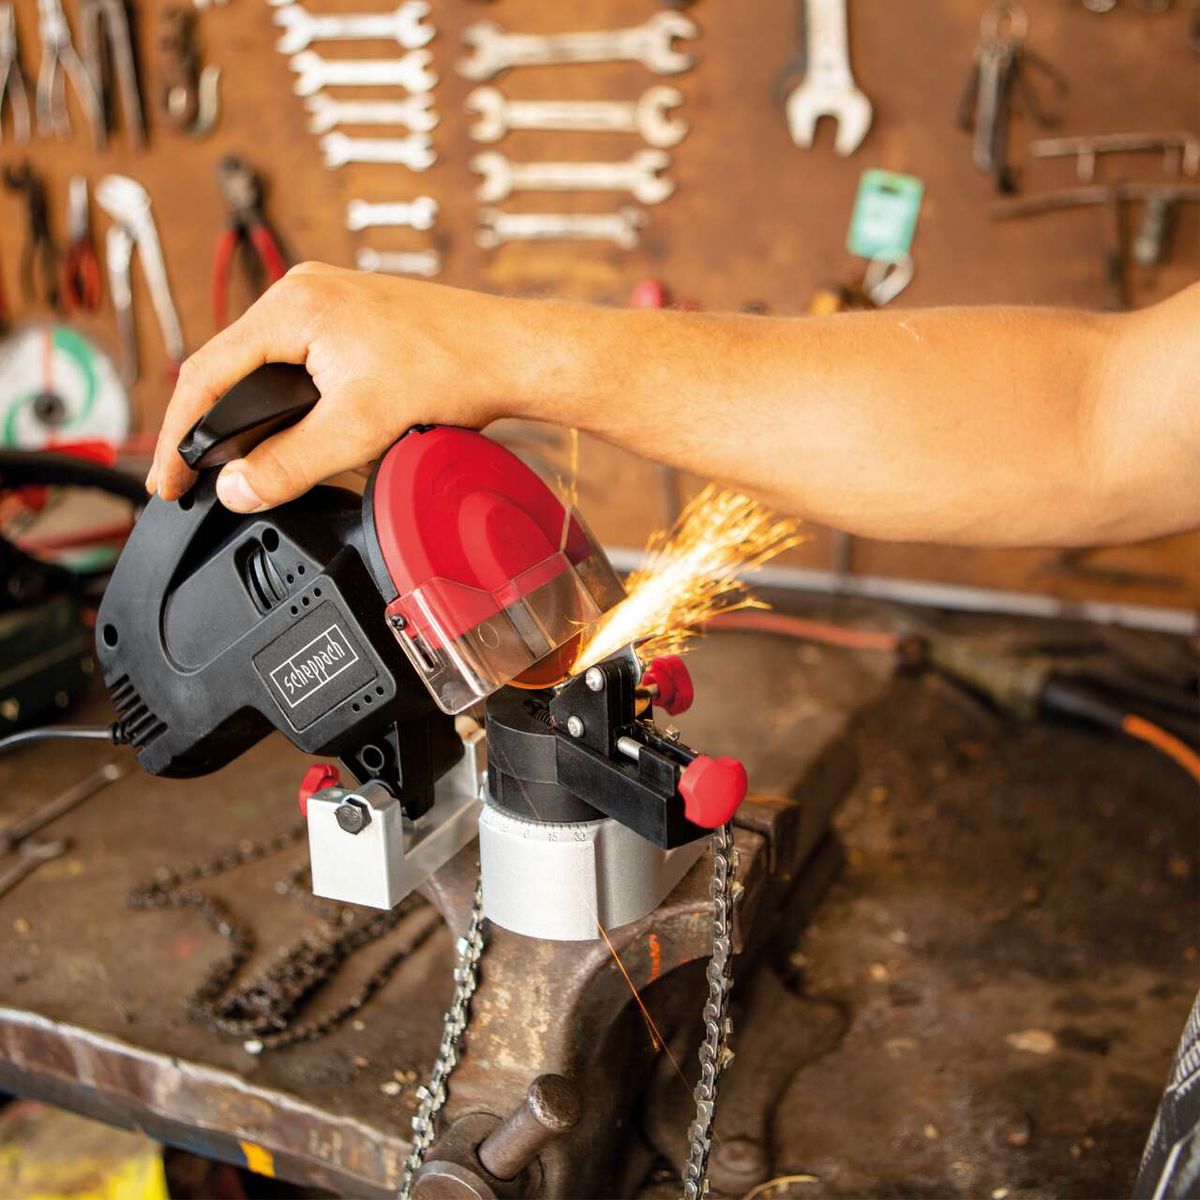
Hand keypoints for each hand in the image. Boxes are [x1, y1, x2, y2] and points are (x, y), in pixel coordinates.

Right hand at [148, 263, 545, 511]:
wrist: (510, 352)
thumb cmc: (450, 369)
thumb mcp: (359, 429)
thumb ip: (290, 463)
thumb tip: (236, 489)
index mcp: (292, 307)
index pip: (206, 373)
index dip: (179, 435)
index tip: (169, 482)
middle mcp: (304, 293)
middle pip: (230, 366)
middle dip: (210, 425)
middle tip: (194, 479)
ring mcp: (331, 303)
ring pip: (266, 366)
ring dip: (250, 413)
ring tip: (236, 462)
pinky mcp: (355, 321)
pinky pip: (298, 362)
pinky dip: (285, 400)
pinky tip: (291, 431)